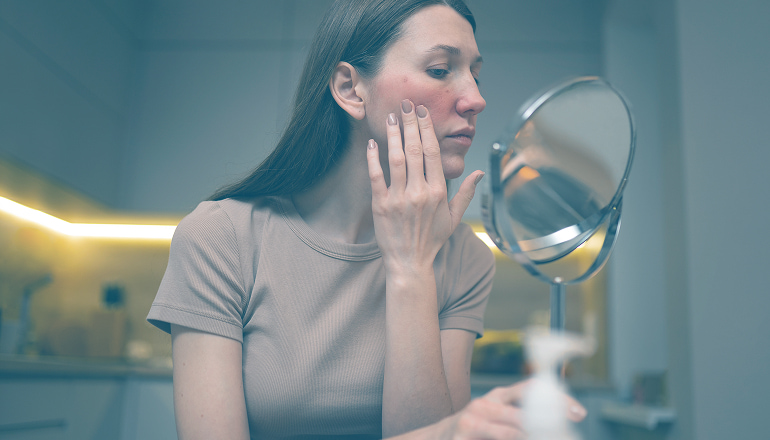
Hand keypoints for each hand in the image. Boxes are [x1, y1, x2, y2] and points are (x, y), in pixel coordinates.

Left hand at [366, 99, 483, 275]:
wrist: (410, 262)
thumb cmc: (432, 239)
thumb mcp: (454, 218)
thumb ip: (466, 193)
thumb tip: (479, 173)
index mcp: (438, 192)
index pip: (433, 152)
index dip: (427, 129)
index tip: (422, 113)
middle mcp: (420, 192)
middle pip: (415, 150)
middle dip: (410, 124)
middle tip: (406, 104)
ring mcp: (399, 198)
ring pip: (396, 159)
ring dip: (393, 135)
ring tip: (390, 117)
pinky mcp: (381, 205)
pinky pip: (376, 176)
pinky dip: (373, 158)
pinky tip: (373, 143)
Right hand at [439, 381, 586, 439]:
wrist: (436, 438)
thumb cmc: (473, 431)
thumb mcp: (496, 419)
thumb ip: (519, 417)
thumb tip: (555, 426)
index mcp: (499, 396)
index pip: (532, 389)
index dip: (557, 398)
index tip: (579, 412)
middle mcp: (487, 403)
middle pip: (525, 411)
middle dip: (549, 424)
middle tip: (564, 433)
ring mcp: (474, 418)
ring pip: (513, 430)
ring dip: (531, 436)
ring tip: (547, 437)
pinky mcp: (465, 433)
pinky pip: (498, 438)